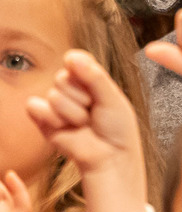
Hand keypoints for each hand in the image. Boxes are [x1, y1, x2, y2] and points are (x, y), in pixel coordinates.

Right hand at [26, 50, 141, 176]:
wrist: (110, 156)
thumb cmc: (117, 127)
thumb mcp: (112, 97)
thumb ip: (94, 77)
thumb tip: (71, 56)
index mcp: (89, 77)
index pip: (75, 60)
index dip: (84, 72)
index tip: (97, 89)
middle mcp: (71, 88)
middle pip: (62, 77)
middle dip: (81, 97)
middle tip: (94, 111)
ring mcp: (56, 104)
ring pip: (53, 95)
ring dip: (73, 113)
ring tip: (85, 123)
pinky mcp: (43, 120)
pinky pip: (35, 107)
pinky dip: (52, 119)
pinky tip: (66, 127)